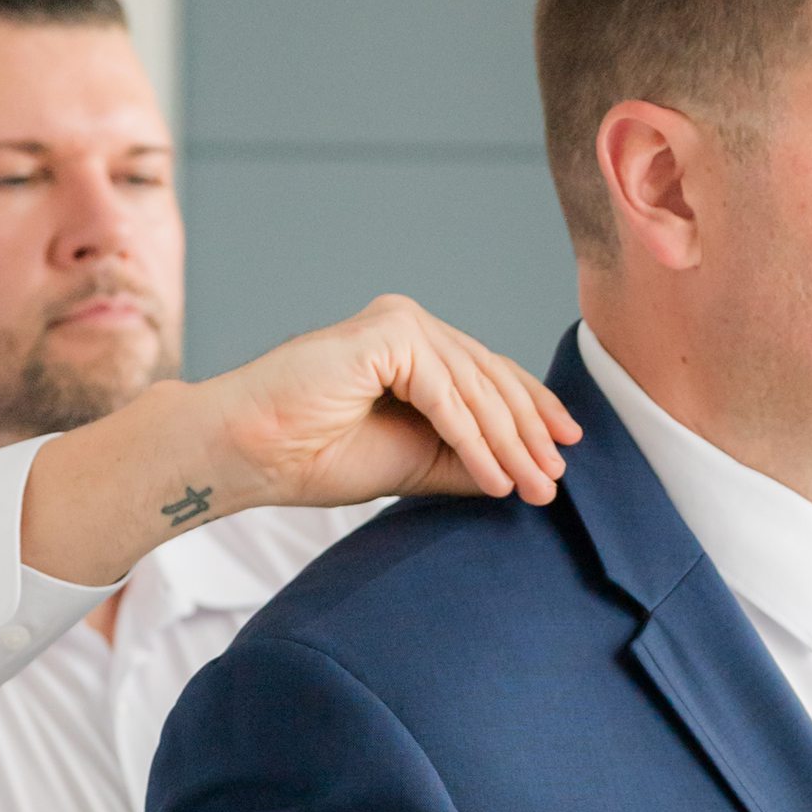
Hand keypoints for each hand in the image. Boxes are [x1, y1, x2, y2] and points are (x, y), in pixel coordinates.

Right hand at [202, 295, 579, 511]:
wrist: (249, 454)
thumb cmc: (311, 456)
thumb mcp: (411, 463)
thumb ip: (463, 460)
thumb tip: (525, 473)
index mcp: (411, 347)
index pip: (485, 376)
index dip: (530, 413)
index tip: (563, 453)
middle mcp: (407, 326)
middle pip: (488, 378)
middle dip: (527, 433)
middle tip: (555, 480)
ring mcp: (397, 323)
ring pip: (474, 387)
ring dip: (509, 443)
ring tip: (533, 488)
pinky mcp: (386, 332)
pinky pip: (446, 393)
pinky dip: (474, 439)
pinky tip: (495, 477)